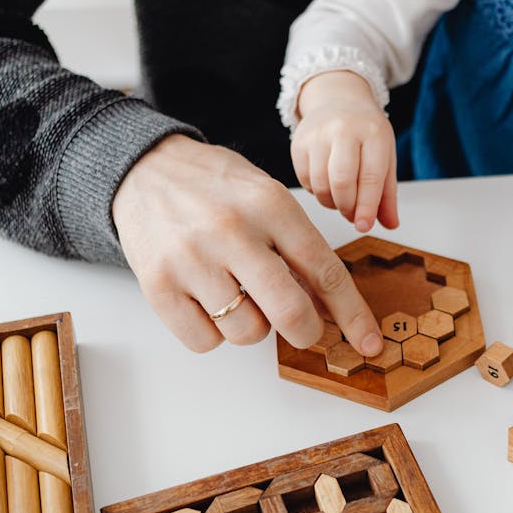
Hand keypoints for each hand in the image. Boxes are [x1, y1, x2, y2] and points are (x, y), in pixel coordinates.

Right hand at [112, 134, 383, 355]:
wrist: (143, 169)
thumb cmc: (215, 189)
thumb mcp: (266, 198)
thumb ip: (299, 247)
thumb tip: (334, 307)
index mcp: (269, 204)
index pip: (324, 270)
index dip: (352, 314)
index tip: (368, 342)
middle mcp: (231, 231)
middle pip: (290, 312)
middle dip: (306, 331)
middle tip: (303, 328)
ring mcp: (191, 260)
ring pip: (247, 332)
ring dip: (252, 326)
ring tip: (238, 295)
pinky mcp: (158, 286)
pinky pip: (206, 341)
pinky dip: (214, 333)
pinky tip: (208, 302)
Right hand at [291, 71, 398, 232]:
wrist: (338, 101)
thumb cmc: (366, 133)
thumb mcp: (385, 157)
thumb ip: (387, 194)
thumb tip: (390, 224)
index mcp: (373, 133)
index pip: (370, 177)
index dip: (366, 207)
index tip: (364, 227)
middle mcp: (343, 130)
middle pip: (341, 182)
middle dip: (347, 207)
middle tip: (353, 214)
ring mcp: (317, 134)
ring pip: (320, 184)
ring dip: (331, 203)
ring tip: (341, 199)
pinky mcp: (298, 142)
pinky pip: (305, 181)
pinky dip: (317, 192)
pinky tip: (327, 185)